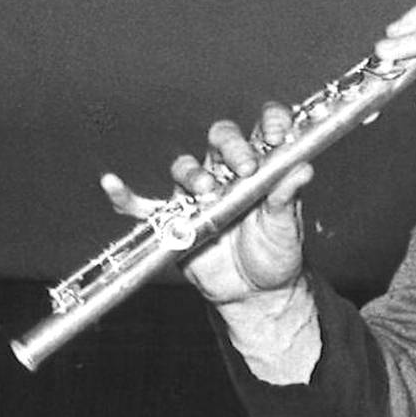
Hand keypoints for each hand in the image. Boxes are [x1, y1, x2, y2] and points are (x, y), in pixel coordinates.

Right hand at [100, 104, 314, 311]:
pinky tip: (111, 185)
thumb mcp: (287, 227)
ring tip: (207, 190)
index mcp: (260, 167)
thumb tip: (303, 168)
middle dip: (231, 148)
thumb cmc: (275, 253)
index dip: (268, 124)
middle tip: (246, 168)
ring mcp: (198, 193)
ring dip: (192, 173)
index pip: (261, 131)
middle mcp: (227, 172)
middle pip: (221, 141)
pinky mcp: (176, 219)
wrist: (257, 292)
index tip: (276, 134)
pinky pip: (144, 205)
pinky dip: (125, 196)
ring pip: (186, 167)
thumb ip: (288, 196)